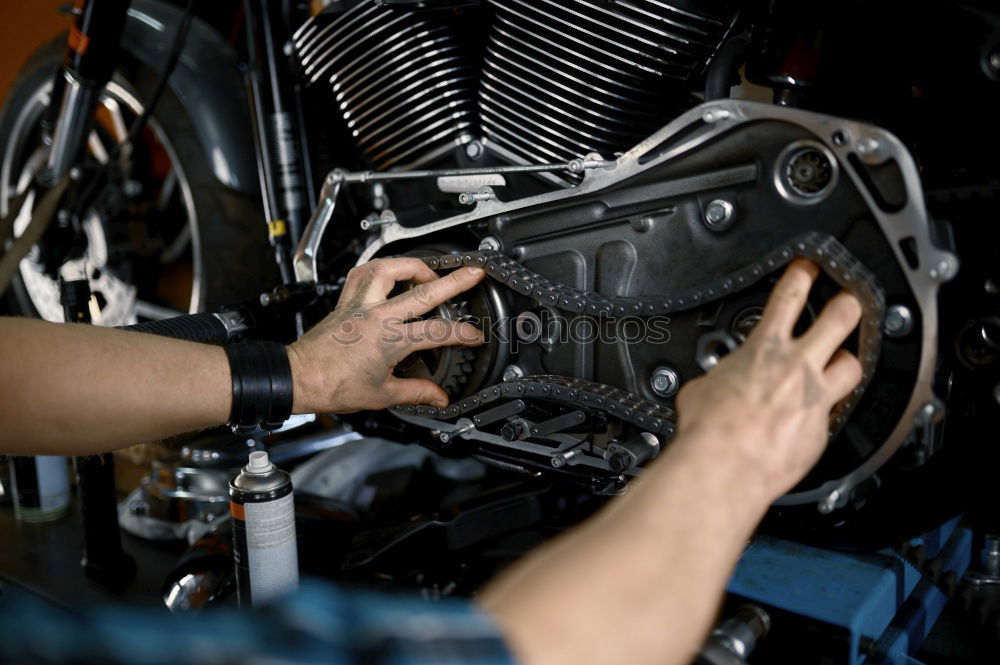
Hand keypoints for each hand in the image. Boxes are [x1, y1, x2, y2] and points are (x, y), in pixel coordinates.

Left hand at [286, 258, 485, 413]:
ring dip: (411, 265)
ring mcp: (359, 304)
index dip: (463, 334)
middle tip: (473, 272)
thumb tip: (438, 397)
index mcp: (390, 340)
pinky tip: (389, 271)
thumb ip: (416, 393)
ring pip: (388, 269)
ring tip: (427, 271)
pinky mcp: (344, 302)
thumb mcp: (382, 395)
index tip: (475, 336)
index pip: (438, 332)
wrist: (299, 378)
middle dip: (453, 281)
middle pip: (423, 291)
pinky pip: (361, 274)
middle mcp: (376, 316)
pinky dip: (378, 268)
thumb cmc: (333, 386)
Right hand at [672, 259, 862, 502]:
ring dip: (849, 361)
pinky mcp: (821, 431)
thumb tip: (715, 384)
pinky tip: (811, 420)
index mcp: (763, 349)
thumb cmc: (709, 427)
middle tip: (850, 300)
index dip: (802, 276)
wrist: (725, 464)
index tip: (808, 268)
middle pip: (840, 318)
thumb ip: (719, 377)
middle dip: (849, 304)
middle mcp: (797, 367)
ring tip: (845, 361)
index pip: (788, 297)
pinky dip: (824, 414)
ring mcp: (815, 398)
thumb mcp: (701, 388)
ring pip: (853, 366)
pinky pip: (834, 415)